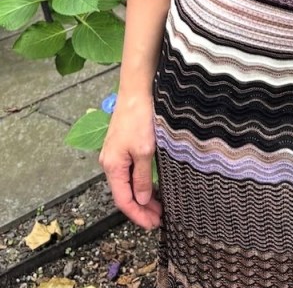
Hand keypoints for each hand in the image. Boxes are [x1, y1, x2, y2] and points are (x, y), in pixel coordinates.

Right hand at [99, 93, 161, 229]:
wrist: (137, 90)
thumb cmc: (139, 118)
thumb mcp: (144, 150)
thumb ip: (142, 177)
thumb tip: (141, 201)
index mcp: (112, 166)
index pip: (123, 200)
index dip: (137, 215)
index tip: (153, 224)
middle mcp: (110, 162)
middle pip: (125, 193)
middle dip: (141, 209)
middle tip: (159, 219)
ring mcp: (116, 154)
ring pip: (128, 183)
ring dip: (143, 196)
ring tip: (159, 207)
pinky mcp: (124, 145)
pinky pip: (131, 171)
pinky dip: (142, 182)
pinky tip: (153, 186)